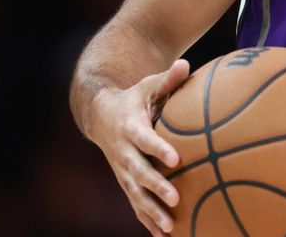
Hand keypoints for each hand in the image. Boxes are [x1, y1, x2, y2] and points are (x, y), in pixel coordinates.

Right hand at [89, 60, 189, 235]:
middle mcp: (123, 152)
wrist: (101, 116)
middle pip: (139, 172)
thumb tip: (184, 64)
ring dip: (151, 211)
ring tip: (170, 226)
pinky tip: (162, 236)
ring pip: (135, 194)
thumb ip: (167, 78)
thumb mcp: (147, 86)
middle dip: (156, 186)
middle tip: (175, 198)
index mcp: (130, 127)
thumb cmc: (134, 98)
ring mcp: (122, 170)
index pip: (145, 140)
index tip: (176, 158)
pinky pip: (135, 204)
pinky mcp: (124, 181)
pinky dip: (146, 220)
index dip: (159, 148)